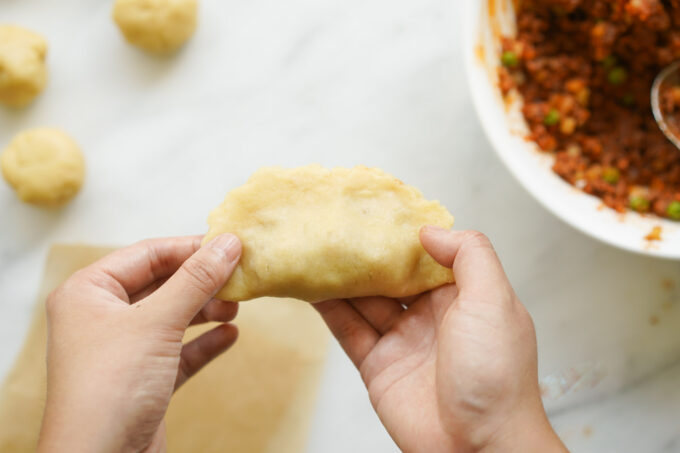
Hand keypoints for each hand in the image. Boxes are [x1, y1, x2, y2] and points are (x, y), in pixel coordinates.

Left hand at [37, 234, 241, 452]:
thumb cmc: (111, 388)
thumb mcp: (158, 323)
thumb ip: (196, 280)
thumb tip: (229, 243)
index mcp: (89, 292)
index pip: (147, 255)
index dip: (190, 248)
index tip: (230, 246)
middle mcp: (101, 317)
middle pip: (161, 285)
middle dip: (201, 282)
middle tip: (238, 278)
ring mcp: (121, 350)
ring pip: (171, 317)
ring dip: (205, 311)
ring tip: (236, 308)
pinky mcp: (141, 380)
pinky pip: (177, 351)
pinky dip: (202, 343)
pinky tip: (229, 337)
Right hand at [315, 227, 565, 451]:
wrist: (480, 447)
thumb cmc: (498, 376)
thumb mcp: (494, 301)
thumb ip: (469, 256)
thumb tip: (428, 230)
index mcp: (463, 296)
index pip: (427, 255)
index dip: (402, 234)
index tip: (376, 210)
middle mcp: (431, 316)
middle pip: (390, 275)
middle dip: (366, 253)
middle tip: (336, 225)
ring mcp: (402, 340)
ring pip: (364, 299)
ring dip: (341, 277)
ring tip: (315, 248)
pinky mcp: (378, 366)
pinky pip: (349, 330)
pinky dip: (329, 309)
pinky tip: (311, 287)